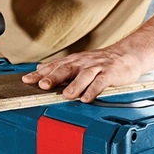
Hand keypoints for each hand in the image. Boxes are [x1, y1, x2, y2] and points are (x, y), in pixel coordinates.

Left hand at [21, 48, 142, 101]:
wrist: (127, 55)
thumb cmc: (101, 62)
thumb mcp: (78, 61)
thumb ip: (61, 66)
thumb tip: (40, 68)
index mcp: (73, 61)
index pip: (53, 66)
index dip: (39, 73)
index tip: (26, 80)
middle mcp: (83, 63)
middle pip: (66, 69)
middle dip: (53, 77)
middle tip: (42, 85)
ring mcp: (96, 67)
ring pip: (84, 75)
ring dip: (74, 85)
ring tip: (66, 95)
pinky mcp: (110, 73)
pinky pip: (101, 82)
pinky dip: (94, 90)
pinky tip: (87, 98)